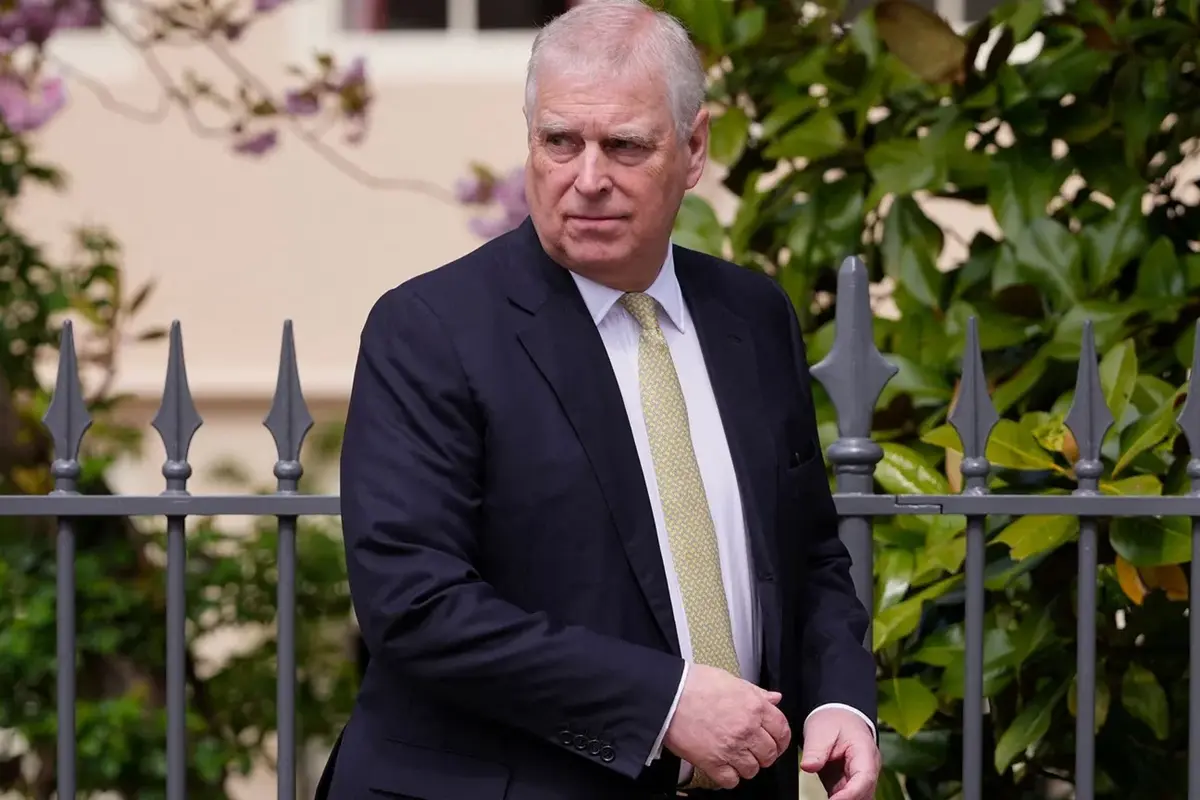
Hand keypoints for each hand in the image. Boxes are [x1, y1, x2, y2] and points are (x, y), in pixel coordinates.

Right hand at [663, 664, 791, 788]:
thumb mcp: (731, 680)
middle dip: (764, 754)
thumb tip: (774, 698)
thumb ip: (755, 692)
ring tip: (736, 757)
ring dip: (746, 766)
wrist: (667, 695)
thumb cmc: (694, 684)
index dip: (781, 739)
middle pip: (770, 753)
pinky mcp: (712, 762)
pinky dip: (729, 777)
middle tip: (753, 750)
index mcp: (754, 707)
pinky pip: (732, 780)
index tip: (776, 742)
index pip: (782, 730)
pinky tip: (723, 766)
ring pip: (753, 769)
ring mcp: (731, 748)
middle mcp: (747, 729)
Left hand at [800, 707, 879, 799]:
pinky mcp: (849, 784)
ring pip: (859, 798)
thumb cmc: (833, 721)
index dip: (850, 793)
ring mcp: (860, 778)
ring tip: (827, 799)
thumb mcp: (820, 730)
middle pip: (864, 793)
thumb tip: (808, 766)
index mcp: (865, 752)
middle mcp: (868, 768)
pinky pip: (849, 797)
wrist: (838, 717)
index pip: (864, 778)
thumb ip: (815, 750)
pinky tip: (828, 799)